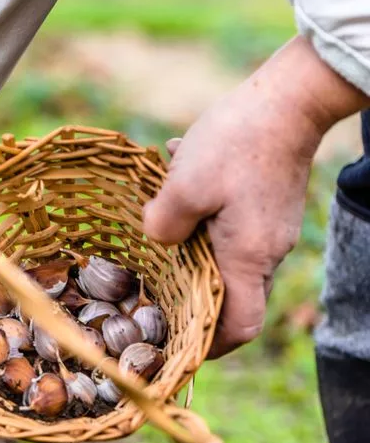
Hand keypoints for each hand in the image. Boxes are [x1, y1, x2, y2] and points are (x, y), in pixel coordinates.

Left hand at [143, 37, 369, 357]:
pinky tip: (178, 182)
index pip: (239, 327)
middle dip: (192, 300)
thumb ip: (162, 224)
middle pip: (231, 299)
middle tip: (152, 295)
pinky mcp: (267, 207)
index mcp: (247, 258)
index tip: (178, 344)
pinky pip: (231, 228)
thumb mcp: (184, 185)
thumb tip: (154, 241)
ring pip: (226, 259)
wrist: (289, 97)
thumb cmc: (238, 141)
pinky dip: (202, 218)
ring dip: (190, 249)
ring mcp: (271, 230)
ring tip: (160, 221)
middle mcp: (267, 252)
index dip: (210, 345)